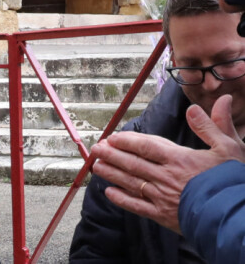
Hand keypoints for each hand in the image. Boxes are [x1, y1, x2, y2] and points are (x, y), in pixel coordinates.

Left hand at [90, 94, 244, 232]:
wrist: (238, 219)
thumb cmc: (232, 182)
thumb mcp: (228, 148)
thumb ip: (210, 125)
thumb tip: (194, 107)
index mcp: (180, 159)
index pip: (146, 146)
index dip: (127, 141)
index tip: (112, 137)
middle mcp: (166, 177)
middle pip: (133, 163)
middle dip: (112, 155)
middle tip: (95, 149)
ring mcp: (163, 197)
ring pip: (131, 182)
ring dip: (111, 173)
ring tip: (96, 166)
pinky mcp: (164, 216)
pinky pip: (138, 207)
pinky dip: (122, 199)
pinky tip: (109, 193)